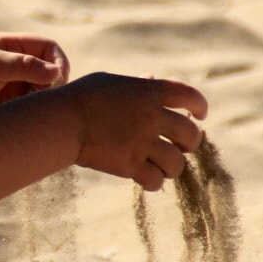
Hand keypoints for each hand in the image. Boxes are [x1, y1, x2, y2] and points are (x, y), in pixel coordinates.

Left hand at [0, 33, 69, 113]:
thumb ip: (23, 66)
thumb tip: (56, 72)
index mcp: (11, 45)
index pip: (48, 48)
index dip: (58, 61)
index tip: (57, 79)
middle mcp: (15, 63)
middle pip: (50, 69)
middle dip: (53, 83)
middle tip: (43, 98)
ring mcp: (13, 84)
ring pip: (43, 90)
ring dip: (43, 99)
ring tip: (27, 108)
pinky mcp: (8, 104)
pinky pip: (31, 106)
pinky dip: (32, 111)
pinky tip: (21, 117)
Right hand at [64, 73, 205, 190]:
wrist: (62, 120)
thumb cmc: (82, 97)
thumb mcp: (112, 82)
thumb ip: (137, 84)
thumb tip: (154, 79)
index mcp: (150, 92)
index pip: (191, 97)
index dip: (200, 107)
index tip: (199, 116)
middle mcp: (152, 116)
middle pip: (191, 135)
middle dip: (190, 143)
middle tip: (180, 146)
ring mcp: (143, 142)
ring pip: (177, 163)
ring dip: (172, 166)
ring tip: (162, 166)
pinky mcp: (130, 165)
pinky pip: (156, 181)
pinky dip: (154, 182)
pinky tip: (147, 179)